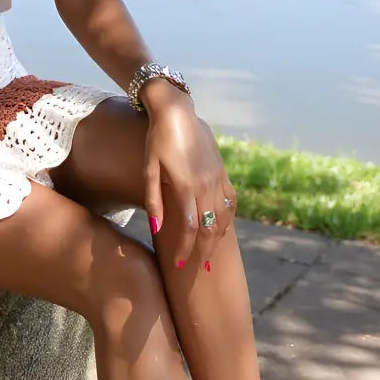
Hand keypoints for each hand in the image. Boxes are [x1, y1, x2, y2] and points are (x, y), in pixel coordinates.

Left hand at [139, 81, 236, 271]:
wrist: (176, 112)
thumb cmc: (157, 140)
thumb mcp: (149, 169)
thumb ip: (154, 200)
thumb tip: (156, 229)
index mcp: (186, 187)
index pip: (189, 229)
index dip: (184, 250)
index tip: (178, 264)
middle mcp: (206, 185)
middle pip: (209, 228)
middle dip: (203, 251)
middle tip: (197, 267)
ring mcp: (218, 178)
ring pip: (223, 217)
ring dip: (217, 239)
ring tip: (209, 254)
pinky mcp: (223, 171)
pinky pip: (230, 201)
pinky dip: (227, 219)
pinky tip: (221, 228)